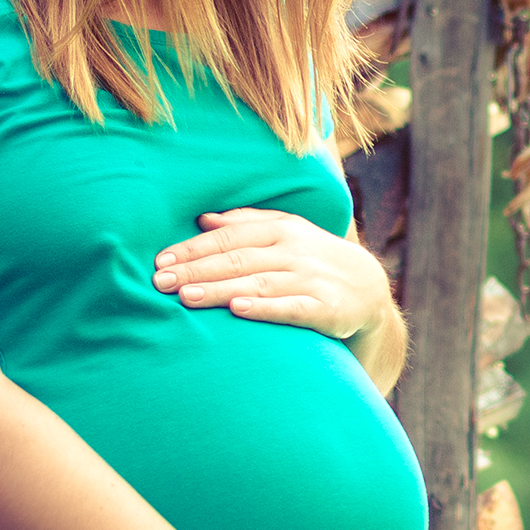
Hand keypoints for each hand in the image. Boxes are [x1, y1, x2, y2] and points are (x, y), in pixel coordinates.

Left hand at [153, 208, 391, 340]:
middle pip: (237, 260)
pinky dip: (264, 308)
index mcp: (281, 229)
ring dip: (219, 290)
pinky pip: (291, 308)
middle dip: (196, 271)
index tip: (161, 260)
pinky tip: (238, 310)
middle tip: (161, 282)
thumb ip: (246, 224)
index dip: (194, 248)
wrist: (368, 288)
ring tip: (186, 297)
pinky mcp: (326, 309)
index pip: (229, 237)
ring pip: (257, 283)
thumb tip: (203, 219)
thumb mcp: (286, 232)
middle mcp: (294, 251)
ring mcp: (311, 279)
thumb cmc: (313, 259)